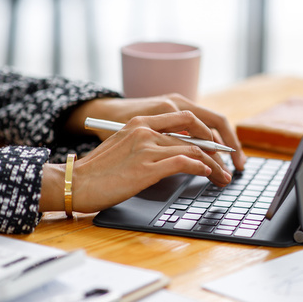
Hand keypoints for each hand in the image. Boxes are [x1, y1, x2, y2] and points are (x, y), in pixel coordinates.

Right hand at [40, 111, 233, 212]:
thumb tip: (179, 155)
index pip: (186, 119)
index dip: (208, 133)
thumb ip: (149, 143)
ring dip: (214, 165)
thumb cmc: (99, 171)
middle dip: (217, 149)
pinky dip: (202, 169)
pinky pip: (185, 162)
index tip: (218, 148)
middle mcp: (146, 128)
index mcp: (141, 121)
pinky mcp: (147, 166)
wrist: (75, 182)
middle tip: (227, 165)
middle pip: (196, 132)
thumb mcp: (125, 147)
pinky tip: (208, 176)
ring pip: (194, 149)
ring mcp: (147, 146)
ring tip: (222, 178)